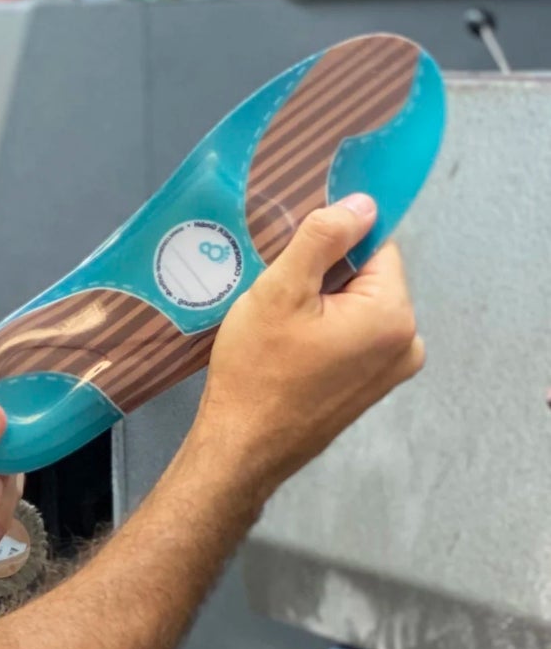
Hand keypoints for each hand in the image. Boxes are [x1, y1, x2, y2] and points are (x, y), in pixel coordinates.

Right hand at [196, 193, 424, 508]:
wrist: (242, 445)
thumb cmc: (257, 370)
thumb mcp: (280, 291)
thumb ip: (323, 238)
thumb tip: (362, 203)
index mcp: (392, 314)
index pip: (374, 244)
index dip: (331, 243)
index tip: (291, 258)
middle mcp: (406, 342)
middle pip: (367, 276)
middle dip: (324, 275)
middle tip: (277, 294)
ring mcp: (391, 370)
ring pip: (357, 306)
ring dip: (321, 304)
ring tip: (277, 322)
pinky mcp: (370, 387)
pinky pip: (352, 336)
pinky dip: (323, 331)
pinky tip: (287, 344)